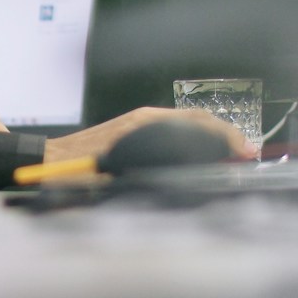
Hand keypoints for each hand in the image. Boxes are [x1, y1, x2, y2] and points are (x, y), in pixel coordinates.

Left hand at [43, 106, 256, 163]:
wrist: (49, 163)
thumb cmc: (79, 175)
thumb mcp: (121, 177)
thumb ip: (156, 174)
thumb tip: (193, 175)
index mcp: (145, 127)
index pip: (197, 126)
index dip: (225, 139)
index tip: (245, 154)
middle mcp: (145, 119)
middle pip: (196, 120)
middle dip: (225, 135)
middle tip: (248, 154)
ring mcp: (139, 122)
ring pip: (185, 122)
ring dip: (211, 136)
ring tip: (232, 154)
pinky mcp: (133, 128)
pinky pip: (172, 127)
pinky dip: (194, 137)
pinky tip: (201, 153)